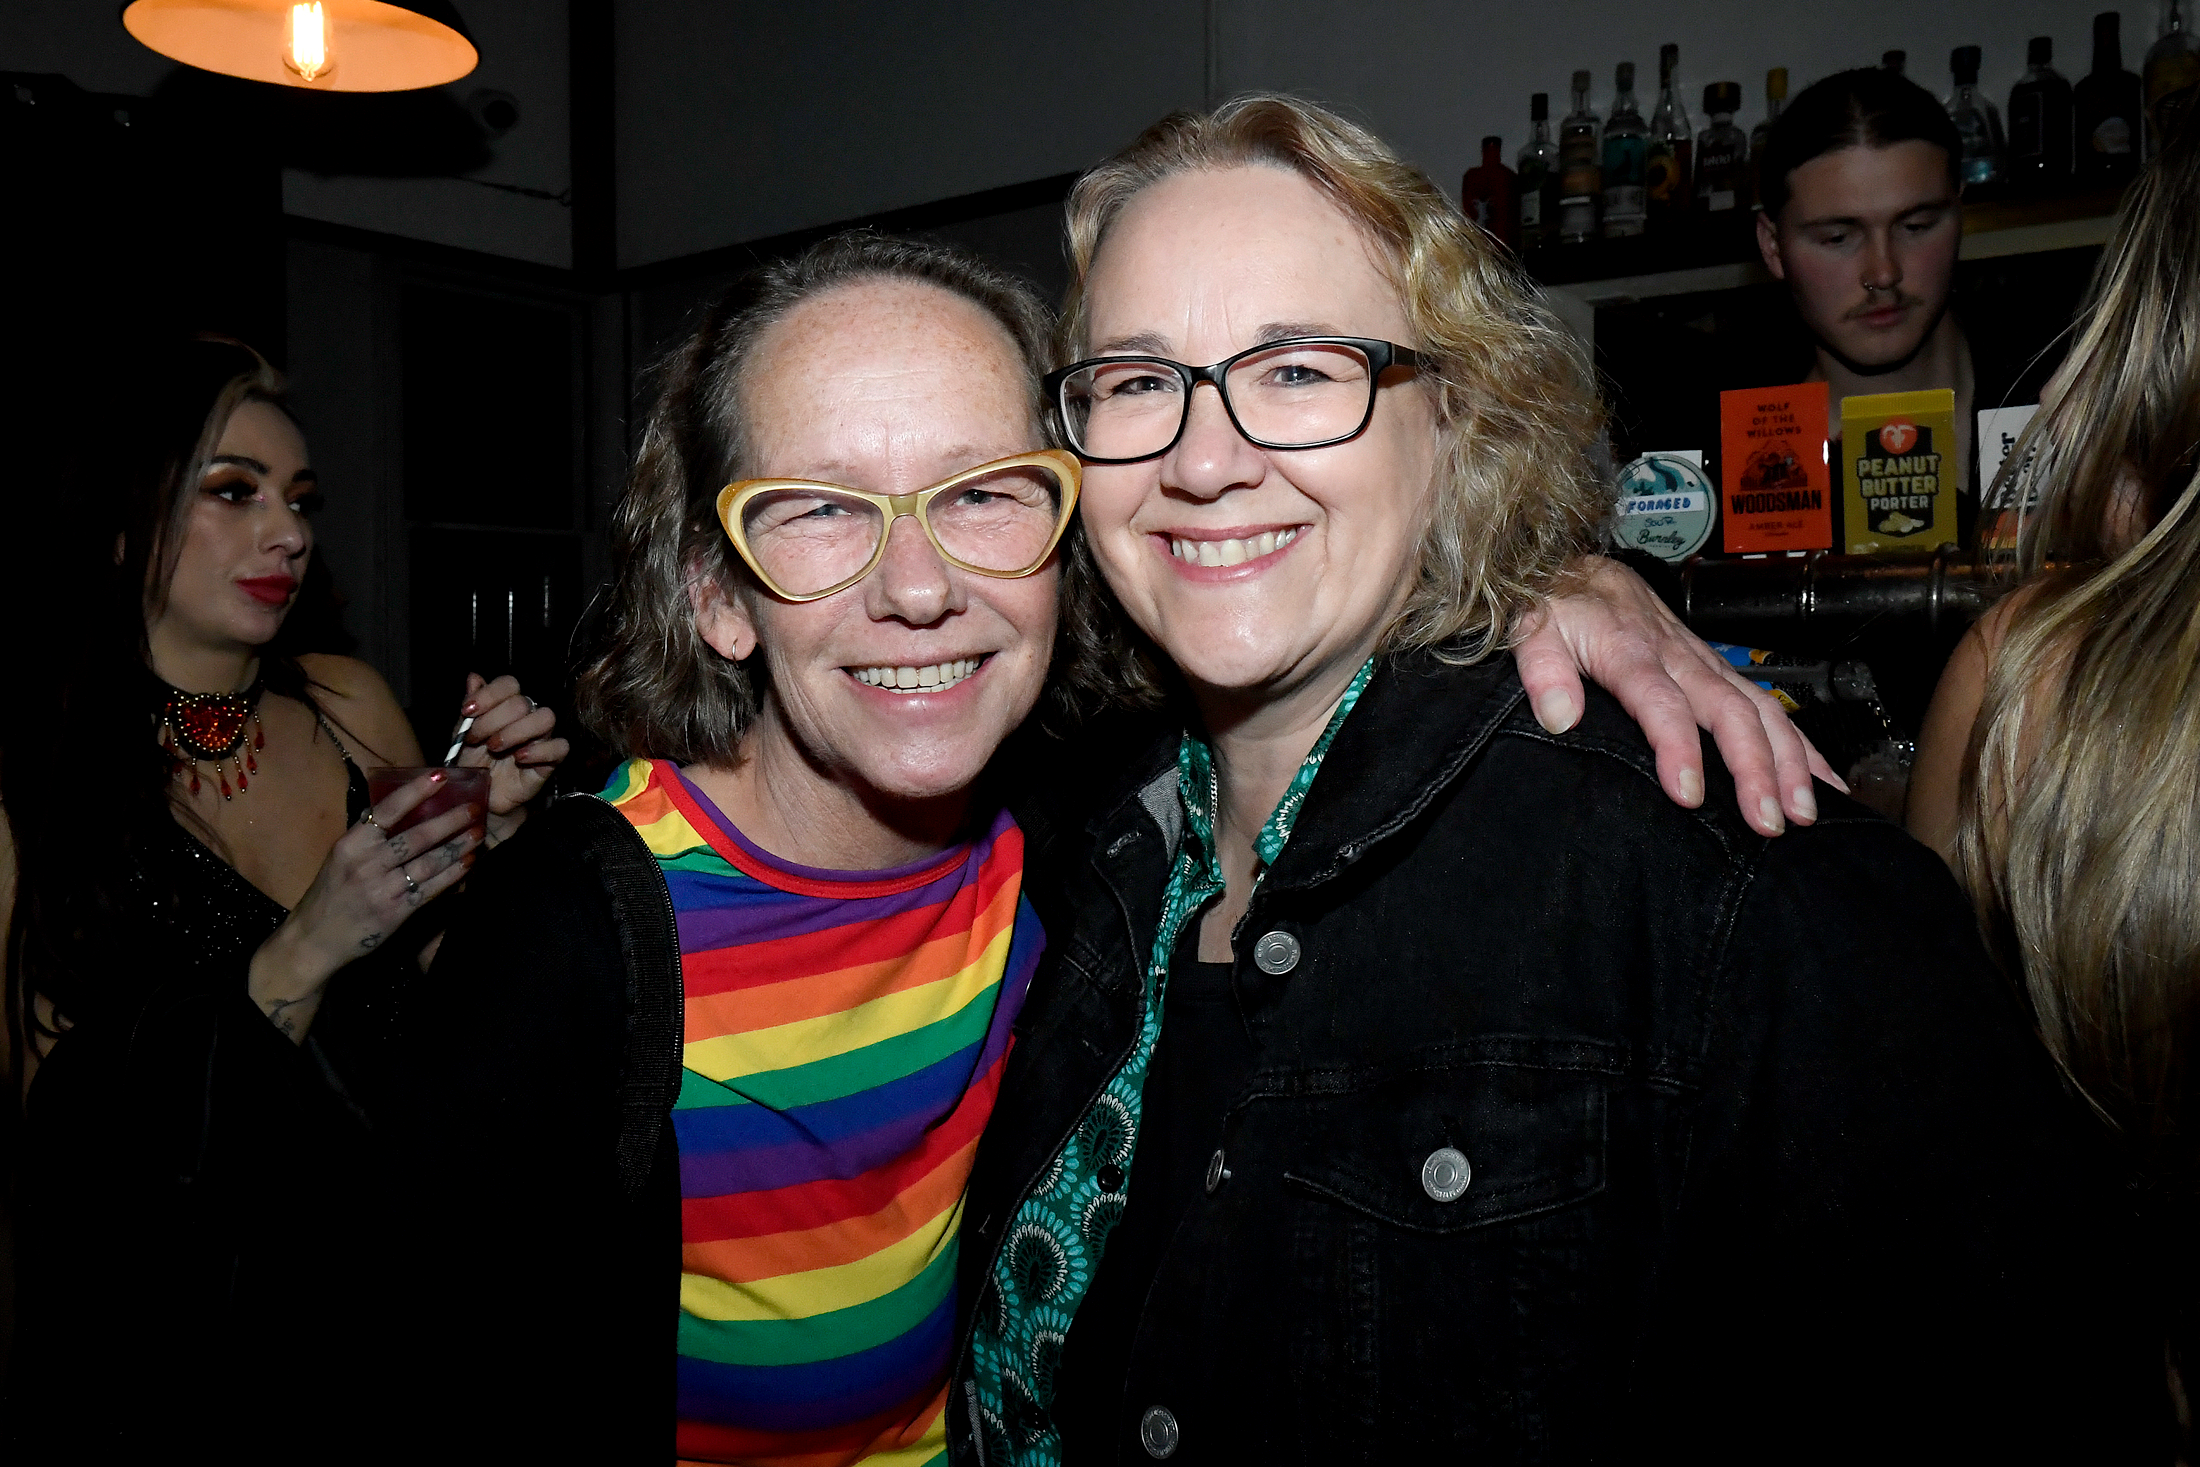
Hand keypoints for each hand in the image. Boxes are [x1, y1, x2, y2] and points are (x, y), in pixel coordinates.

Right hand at [250, 771, 479, 1040]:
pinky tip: (468, 863)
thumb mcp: (340, 857)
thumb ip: (368, 836)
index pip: (387, 811)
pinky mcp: (396, 912)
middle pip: (416, 836)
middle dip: (450, 820)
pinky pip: (431, 888)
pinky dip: (452, 874)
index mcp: (351, 845)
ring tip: (478, 833)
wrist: (313, 940)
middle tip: (474, 807)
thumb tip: (400, 807)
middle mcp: (367, 864)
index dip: (415, 792)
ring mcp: (382, 889)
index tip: (440, 776)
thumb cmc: (330, 894)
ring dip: (458, 846)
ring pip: (429, 862)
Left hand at [452, 673, 568, 839]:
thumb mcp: (462, 734)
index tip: (467, 711)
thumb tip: (474, 677)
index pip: (509, 684)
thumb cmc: (475, 762)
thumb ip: (470, 707)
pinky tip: (519, 758)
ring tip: (495, 747)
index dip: (489, 694)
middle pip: (523, 702)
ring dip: (516, 731)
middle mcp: (527, 717)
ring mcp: (542, 738)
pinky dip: (539, 750)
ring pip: (546, 718)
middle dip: (493, 719)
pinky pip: (560, 747)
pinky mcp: (551, 761)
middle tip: (475, 738)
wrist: (482, 796)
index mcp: (506, 706)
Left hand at [1512, 557, 1842, 836]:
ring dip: (1788, 760)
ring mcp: (1704, 661)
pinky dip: (1801, 743)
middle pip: (1729, 711)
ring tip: (1802, 809)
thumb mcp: (1531, 629)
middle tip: (1768, 820)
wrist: (1578, 565)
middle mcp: (1678, 656)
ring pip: (1760, 709)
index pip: (1661, 703)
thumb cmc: (1556, 604)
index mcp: (1630, 650)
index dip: (1678, 748)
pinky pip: (1768, 704)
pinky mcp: (1716, 667)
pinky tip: (1822, 778)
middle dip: (1756, 767)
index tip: (1689, 793)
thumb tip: (1560, 716)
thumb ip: (1542, 671)